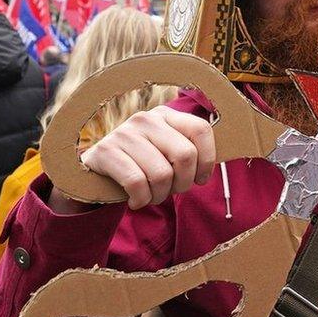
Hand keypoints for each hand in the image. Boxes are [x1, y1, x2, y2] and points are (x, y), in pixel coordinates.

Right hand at [51, 106, 215, 211]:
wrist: (93, 176)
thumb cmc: (140, 168)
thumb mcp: (165, 154)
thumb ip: (191, 153)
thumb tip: (225, 156)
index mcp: (166, 116)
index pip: (201, 130)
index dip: (207, 160)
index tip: (200, 179)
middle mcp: (146, 119)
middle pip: (185, 155)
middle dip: (182, 184)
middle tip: (170, 191)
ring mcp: (123, 133)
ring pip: (161, 174)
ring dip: (159, 196)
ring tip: (151, 196)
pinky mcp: (104, 152)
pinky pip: (137, 183)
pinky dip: (141, 199)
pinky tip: (135, 201)